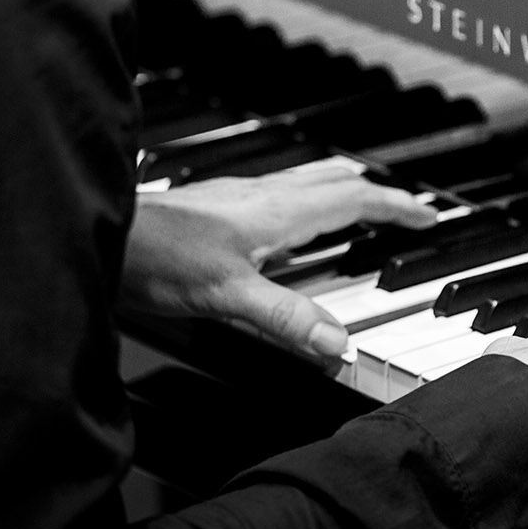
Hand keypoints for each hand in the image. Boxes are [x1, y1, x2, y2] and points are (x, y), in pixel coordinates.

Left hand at [120, 164, 436, 368]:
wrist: (101, 233)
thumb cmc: (155, 255)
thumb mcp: (228, 296)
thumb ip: (286, 320)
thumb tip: (338, 344)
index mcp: (277, 212)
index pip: (352, 200)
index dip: (394, 209)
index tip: (426, 217)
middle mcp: (261, 198)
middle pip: (333, 183)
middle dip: (374, 195)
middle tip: (400, 212)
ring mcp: (236, 200)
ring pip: (303, 186)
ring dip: (339, 194)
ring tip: (355, 210)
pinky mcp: (214, 210)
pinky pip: (276, 198)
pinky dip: (302, 207)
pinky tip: (282, 230)